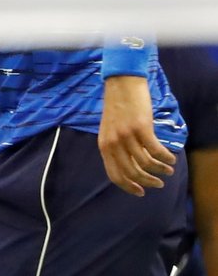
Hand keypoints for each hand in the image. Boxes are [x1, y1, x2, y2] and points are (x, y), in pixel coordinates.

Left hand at [98, 75, 175, 195]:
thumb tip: (132, 168)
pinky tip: (171, 158)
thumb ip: (118, 148)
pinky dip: (166, 157)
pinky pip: (156, 150)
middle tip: (159, 184)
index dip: (128, 187)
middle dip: (148, 182)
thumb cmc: (118, 107)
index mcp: (104, 146)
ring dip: (160, 170)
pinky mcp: (140, 128)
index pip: (114, 175)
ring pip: (146, 163)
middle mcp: (113, 143)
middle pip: (132, 173)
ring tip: (169, 170)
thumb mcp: (111, 130)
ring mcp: (126, 135)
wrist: (121, 84)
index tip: (141, 192)